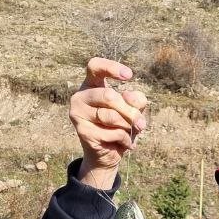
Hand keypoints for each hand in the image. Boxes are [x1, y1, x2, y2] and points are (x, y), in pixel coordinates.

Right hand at [70, 58, 147, 180]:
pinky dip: (124, 139)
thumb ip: (136, 100)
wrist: (109, 152)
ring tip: (131, 132)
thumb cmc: (121, 124)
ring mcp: (77, 113)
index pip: (94, 66)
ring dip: (128, 126)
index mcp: (92, 84)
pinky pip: (111, 132)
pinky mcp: (81, 131)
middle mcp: (80, 96)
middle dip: (129, 111)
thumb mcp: (133, 109)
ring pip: (110, 116)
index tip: (129, 76)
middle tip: (141, 123)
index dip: (111, 68)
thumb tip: (129, 97)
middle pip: (108, 95)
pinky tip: (124, 143)